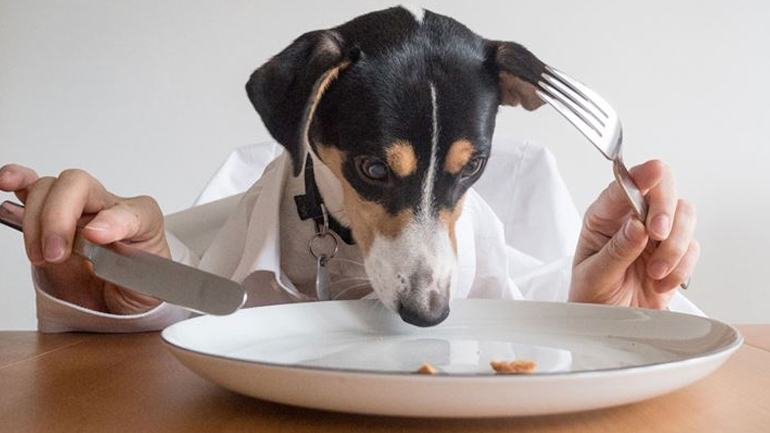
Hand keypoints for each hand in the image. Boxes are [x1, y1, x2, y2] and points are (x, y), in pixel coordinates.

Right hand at [0, 164, 168, 313]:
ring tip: (42, 255)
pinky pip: (32, 189)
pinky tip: (7, 183)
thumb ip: (131, 268)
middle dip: (58, 218)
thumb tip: (96, 238)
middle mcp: (108, 208)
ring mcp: (78, 210)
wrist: (120, 301)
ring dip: (36, 219)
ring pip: (49, 189)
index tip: (96, 237)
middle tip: (55, 254)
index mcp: (142, 222)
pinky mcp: (50, 218)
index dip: (113, 220)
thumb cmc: (136, 287)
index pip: (132, 210)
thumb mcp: (147, 288)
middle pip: (79, 185)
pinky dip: (18, 182)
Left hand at [569, 160, 699, 309]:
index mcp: (604, 217)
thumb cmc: (591, 297)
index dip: (641, 175)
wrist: (607, 326)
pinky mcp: (675, 253)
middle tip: (658, 235)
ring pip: (684, 215)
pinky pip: (692, 246)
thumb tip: (636, 225)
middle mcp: (632, 219)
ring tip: (654, 273)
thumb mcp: (595, 276)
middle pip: (663, 188)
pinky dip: (681, 266)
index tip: (654, 172)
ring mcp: (656, 235)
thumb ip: (616, 251)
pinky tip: (660, 282)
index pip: (624, 185)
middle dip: (666, 209)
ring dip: (674, 245)